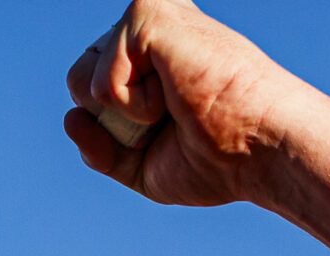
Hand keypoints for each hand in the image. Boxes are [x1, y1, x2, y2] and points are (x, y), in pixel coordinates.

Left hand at [64, 0, 329, 208]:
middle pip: (77, 83)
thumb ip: (101, 149)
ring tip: (174, 105)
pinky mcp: (148, 14)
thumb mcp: (145, 166)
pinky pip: (100, 80)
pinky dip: (132, 106)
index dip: (116, 129)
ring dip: (122, 115)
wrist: (260, 150)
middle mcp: (148, 32)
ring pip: (80, 79)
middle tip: (173, 122)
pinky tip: (175, 95)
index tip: (177, 132)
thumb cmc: (221, 160)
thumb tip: (69, 119)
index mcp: (152, 58)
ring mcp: (147, 20)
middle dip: (114, 124)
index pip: (94, 88)